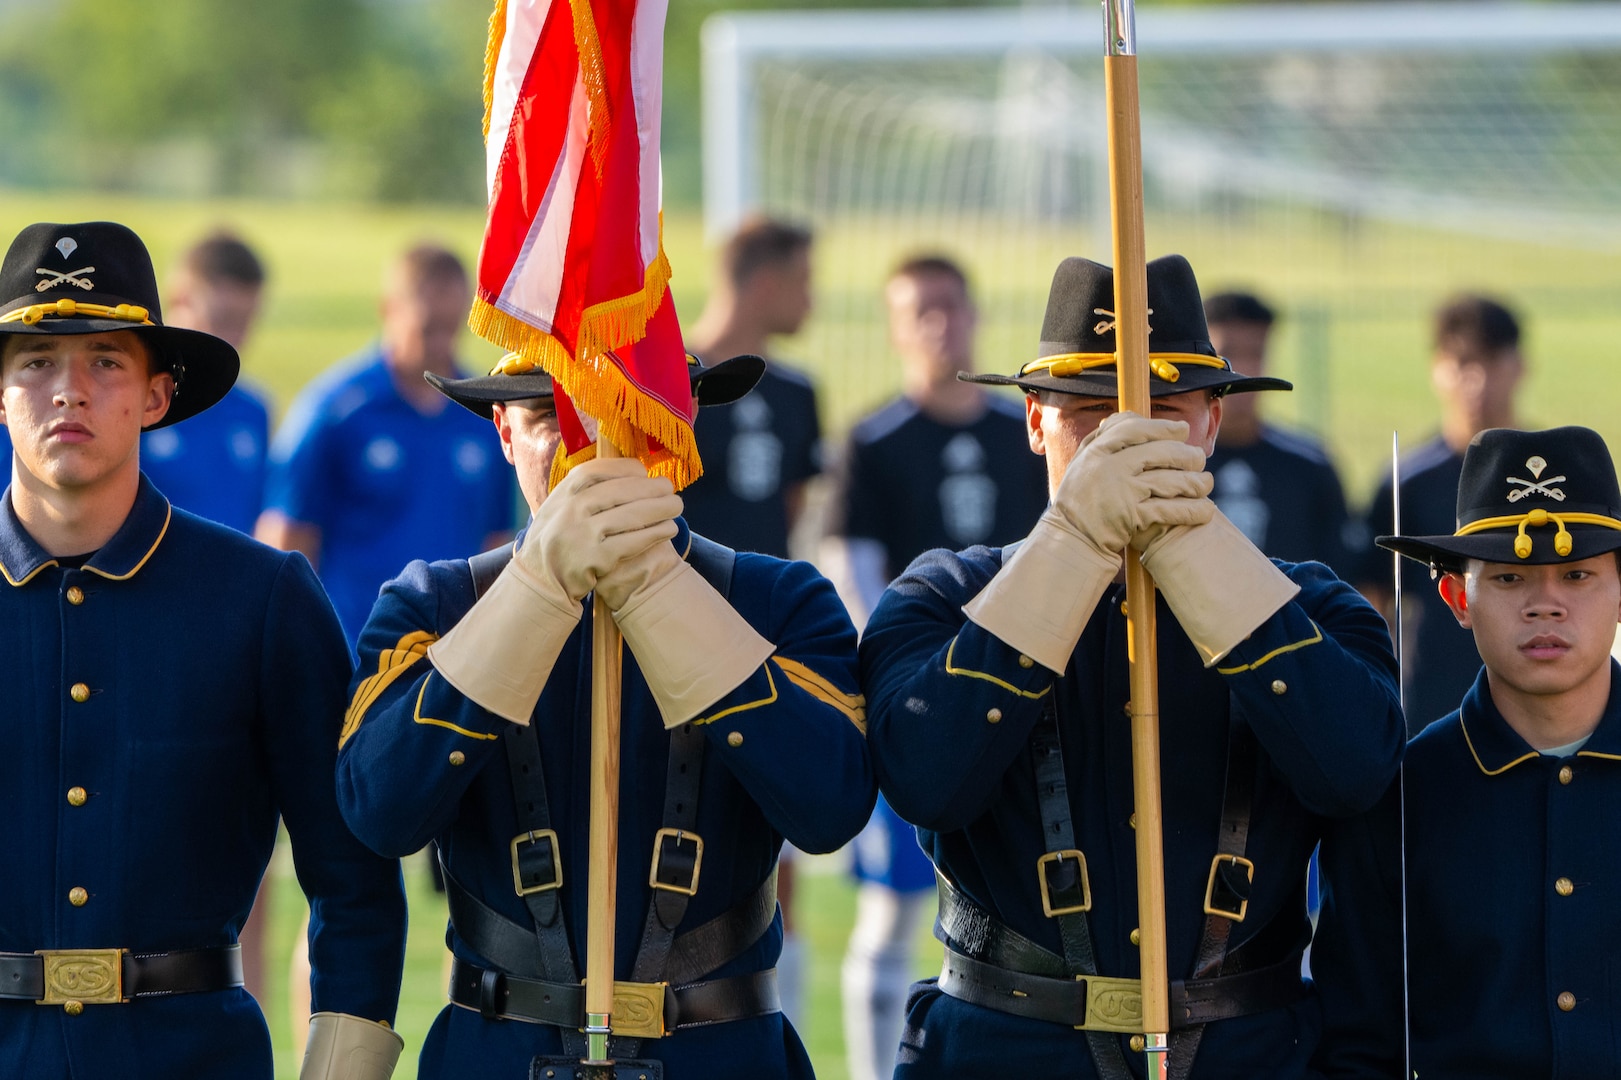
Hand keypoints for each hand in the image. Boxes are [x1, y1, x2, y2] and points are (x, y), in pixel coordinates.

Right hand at [518, 458, 681, 600]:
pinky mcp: (594, 559)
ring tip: (677, 506)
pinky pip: (632, 542)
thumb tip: (627, 474)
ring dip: (659, 509)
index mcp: (561, 495)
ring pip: (630, 516)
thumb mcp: (558, 510)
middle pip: (618, 491)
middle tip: (670, 488)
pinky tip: (668, 529)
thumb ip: (583, 493)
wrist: (540, 583)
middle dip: (650, 488)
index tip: (644, 472)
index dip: (624, 469)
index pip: (596, 471)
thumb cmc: (556, 542)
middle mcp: (569, 511)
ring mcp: (581, 535)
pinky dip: (654, 534)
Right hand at [1053, 412, 1213, 556]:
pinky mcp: (1132, 517)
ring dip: (1195, 483)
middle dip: (1186, 455)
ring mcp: (1121, 492)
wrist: (1072, 539)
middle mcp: (1108, 467)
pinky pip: (1170, 510)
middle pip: (1159, 452)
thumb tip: (1129, 416)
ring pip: (1169, 481)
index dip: (1163, 427)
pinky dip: (1191, 510)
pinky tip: (1205, 510)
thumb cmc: (1079, 500)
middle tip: (1199, 458)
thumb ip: (1103, 439)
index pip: (1134, 429)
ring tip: (1206, 483)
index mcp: (1096, 451)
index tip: (1183, 428)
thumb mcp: (1083, 463)